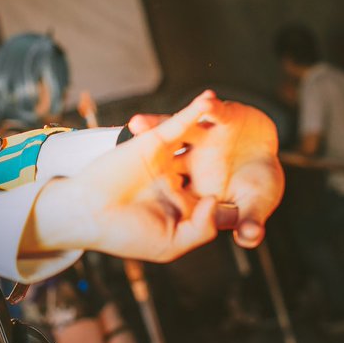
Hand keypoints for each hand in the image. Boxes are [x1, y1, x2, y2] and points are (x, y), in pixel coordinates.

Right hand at [24, 91, 283, 260]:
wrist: (90, 216)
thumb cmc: (126, 235)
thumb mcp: (173, 243)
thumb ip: (203, 228)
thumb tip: (223, 207)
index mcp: (178, 208)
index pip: (213, 204)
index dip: (235, 203)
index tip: (252, 205)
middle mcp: (174, 182)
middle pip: (209, 170)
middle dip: (231, 163)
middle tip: (254, 157)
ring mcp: (165, 161)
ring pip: (195, 142)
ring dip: (214, 128)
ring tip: (240, 115)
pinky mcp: (154, 142)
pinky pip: (178, 124)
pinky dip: (194, 110)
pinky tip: (212, 99)